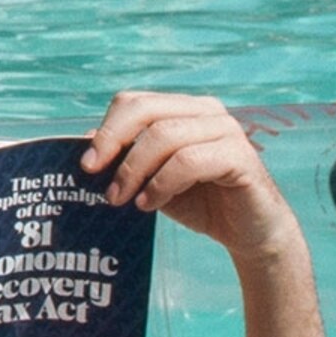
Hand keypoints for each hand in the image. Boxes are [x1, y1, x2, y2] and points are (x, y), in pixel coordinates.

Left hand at [83, 92, 302, 264]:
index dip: (106, 130)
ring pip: (165, 135)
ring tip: (123, 199)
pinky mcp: (240, 156)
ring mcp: (226, 130)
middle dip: (114, 143)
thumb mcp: (153, 180)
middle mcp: (206, 111)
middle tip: (95, 176)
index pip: (134, 102)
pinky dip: (162, 183)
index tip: (87, 164)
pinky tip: (150, 204)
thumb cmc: (200, 203)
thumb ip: (128, 159)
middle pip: (146, 111)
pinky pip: (189, 161)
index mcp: (183, 109)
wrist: (249, 234)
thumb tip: (86, 143)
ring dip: (135, 170)